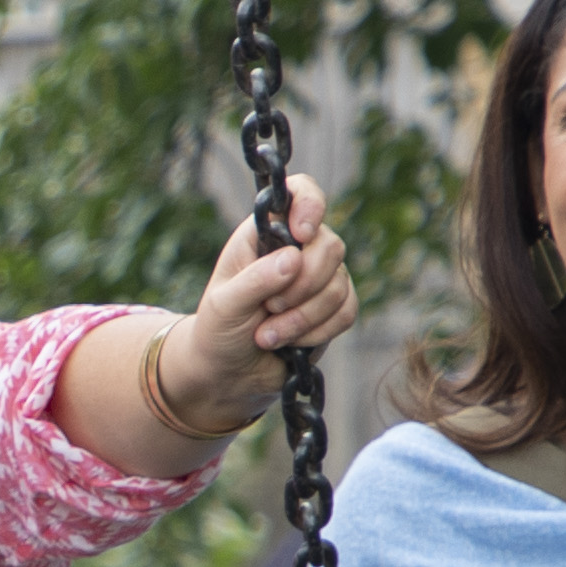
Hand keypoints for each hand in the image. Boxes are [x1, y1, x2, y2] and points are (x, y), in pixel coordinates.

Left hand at [171, 179, 355, 431]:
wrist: (228, 373)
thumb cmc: (218, 330)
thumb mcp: (225, 304)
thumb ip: (256, 280)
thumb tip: (294, 258)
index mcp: (266, 233)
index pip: (301, 193)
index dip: (310, 205)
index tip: (302, 234)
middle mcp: (298, 248)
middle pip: (330, 246)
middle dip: (303, 285)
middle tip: (269, 307)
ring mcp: (319, 277)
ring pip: (339, 284)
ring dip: (303, 317)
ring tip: (267, 335)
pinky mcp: (333, 308)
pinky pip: (347, 310)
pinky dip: (318, 331)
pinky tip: (291, 343)